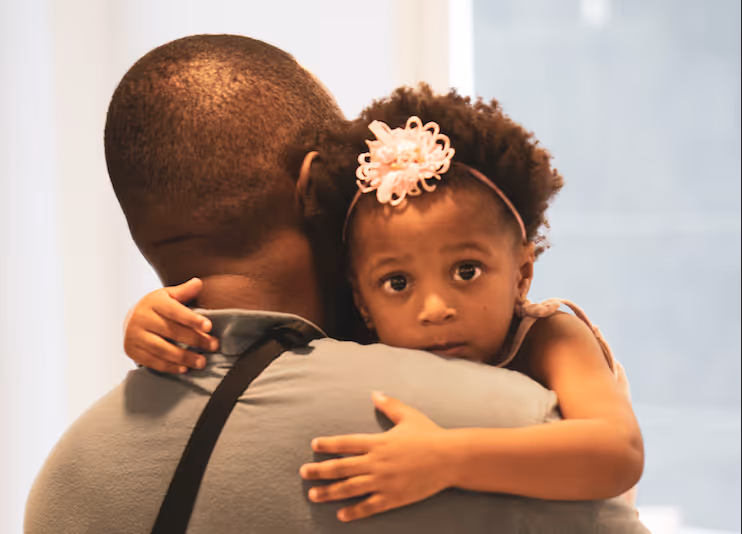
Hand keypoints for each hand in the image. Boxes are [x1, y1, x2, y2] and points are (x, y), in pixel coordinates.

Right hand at [123, 278, 217, 372]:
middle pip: (171, 331)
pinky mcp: (131, 351)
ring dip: (184, 358)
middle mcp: (140, 318)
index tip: (209, 327)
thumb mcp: (169, 295)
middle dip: (195, 340)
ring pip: (162, 349)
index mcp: (153, 302)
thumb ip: (184, 291)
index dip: (192, 319)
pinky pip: (153, 361)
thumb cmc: (158, 307)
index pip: (175, 311)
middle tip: (213, 346)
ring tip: (202, 362)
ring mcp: (134, 336)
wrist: (132, 319)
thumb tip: (199, 283)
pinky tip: (185, 369)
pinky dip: (170, 367)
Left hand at [300, 392, 451, 521]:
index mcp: (378, 441)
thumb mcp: (408, 415)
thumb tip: (374, 393)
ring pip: (349, 488)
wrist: (450, 458)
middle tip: (303, 473)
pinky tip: (340, 515)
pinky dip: (354, 511)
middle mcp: (376, 462)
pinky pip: (369, 506)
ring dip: (329, 492)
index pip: (346, 442)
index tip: (314, 446)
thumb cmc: (430, 434)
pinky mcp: (393, 497)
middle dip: (319, 470)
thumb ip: (389, 405)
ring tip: (313, 495)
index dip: (328, 444)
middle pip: (341, 467)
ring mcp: (383, 481)